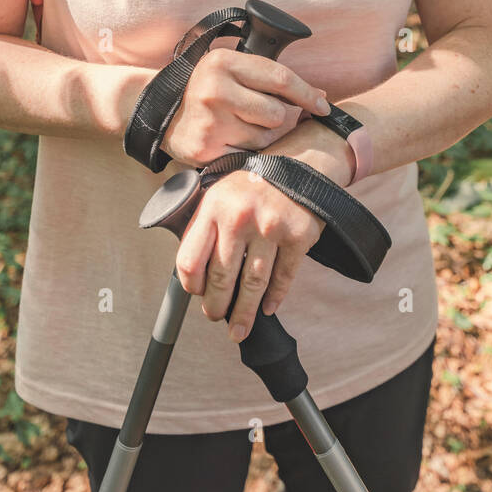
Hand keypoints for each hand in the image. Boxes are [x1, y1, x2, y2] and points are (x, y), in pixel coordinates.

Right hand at [159, 46, 331, 167]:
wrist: (160, 113)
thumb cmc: (207, 89)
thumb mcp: (231, 69)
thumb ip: (272, 79)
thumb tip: (321, 97)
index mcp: (224, 62)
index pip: (281, 79)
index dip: (307, 95)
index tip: (323, 106)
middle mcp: (215, 89)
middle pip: (277, 113)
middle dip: (278, 118)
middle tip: (262, 115)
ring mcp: (209, 121)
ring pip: (266, 138)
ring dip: (263, 136)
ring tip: (242, 126)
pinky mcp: (206, 148)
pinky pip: (249, 155)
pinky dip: (248, 152)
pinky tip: (233, 141)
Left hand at [174, 169, 325, 340]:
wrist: (300, 162)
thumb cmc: (254, 182)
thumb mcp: (220, 192)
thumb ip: (204, 224)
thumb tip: (193, 271)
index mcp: (213, 207)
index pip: (191, 260)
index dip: (191, 285)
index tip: (197, 294)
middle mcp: (240, 218)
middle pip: (222, 278)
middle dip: (217, 307)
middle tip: (216, 317)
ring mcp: (271, 228)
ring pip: (253, 284)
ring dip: (245, 313)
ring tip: (239, 329)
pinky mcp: (298, 236)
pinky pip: (283, 277)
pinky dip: (275, 297)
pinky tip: (268, 308)